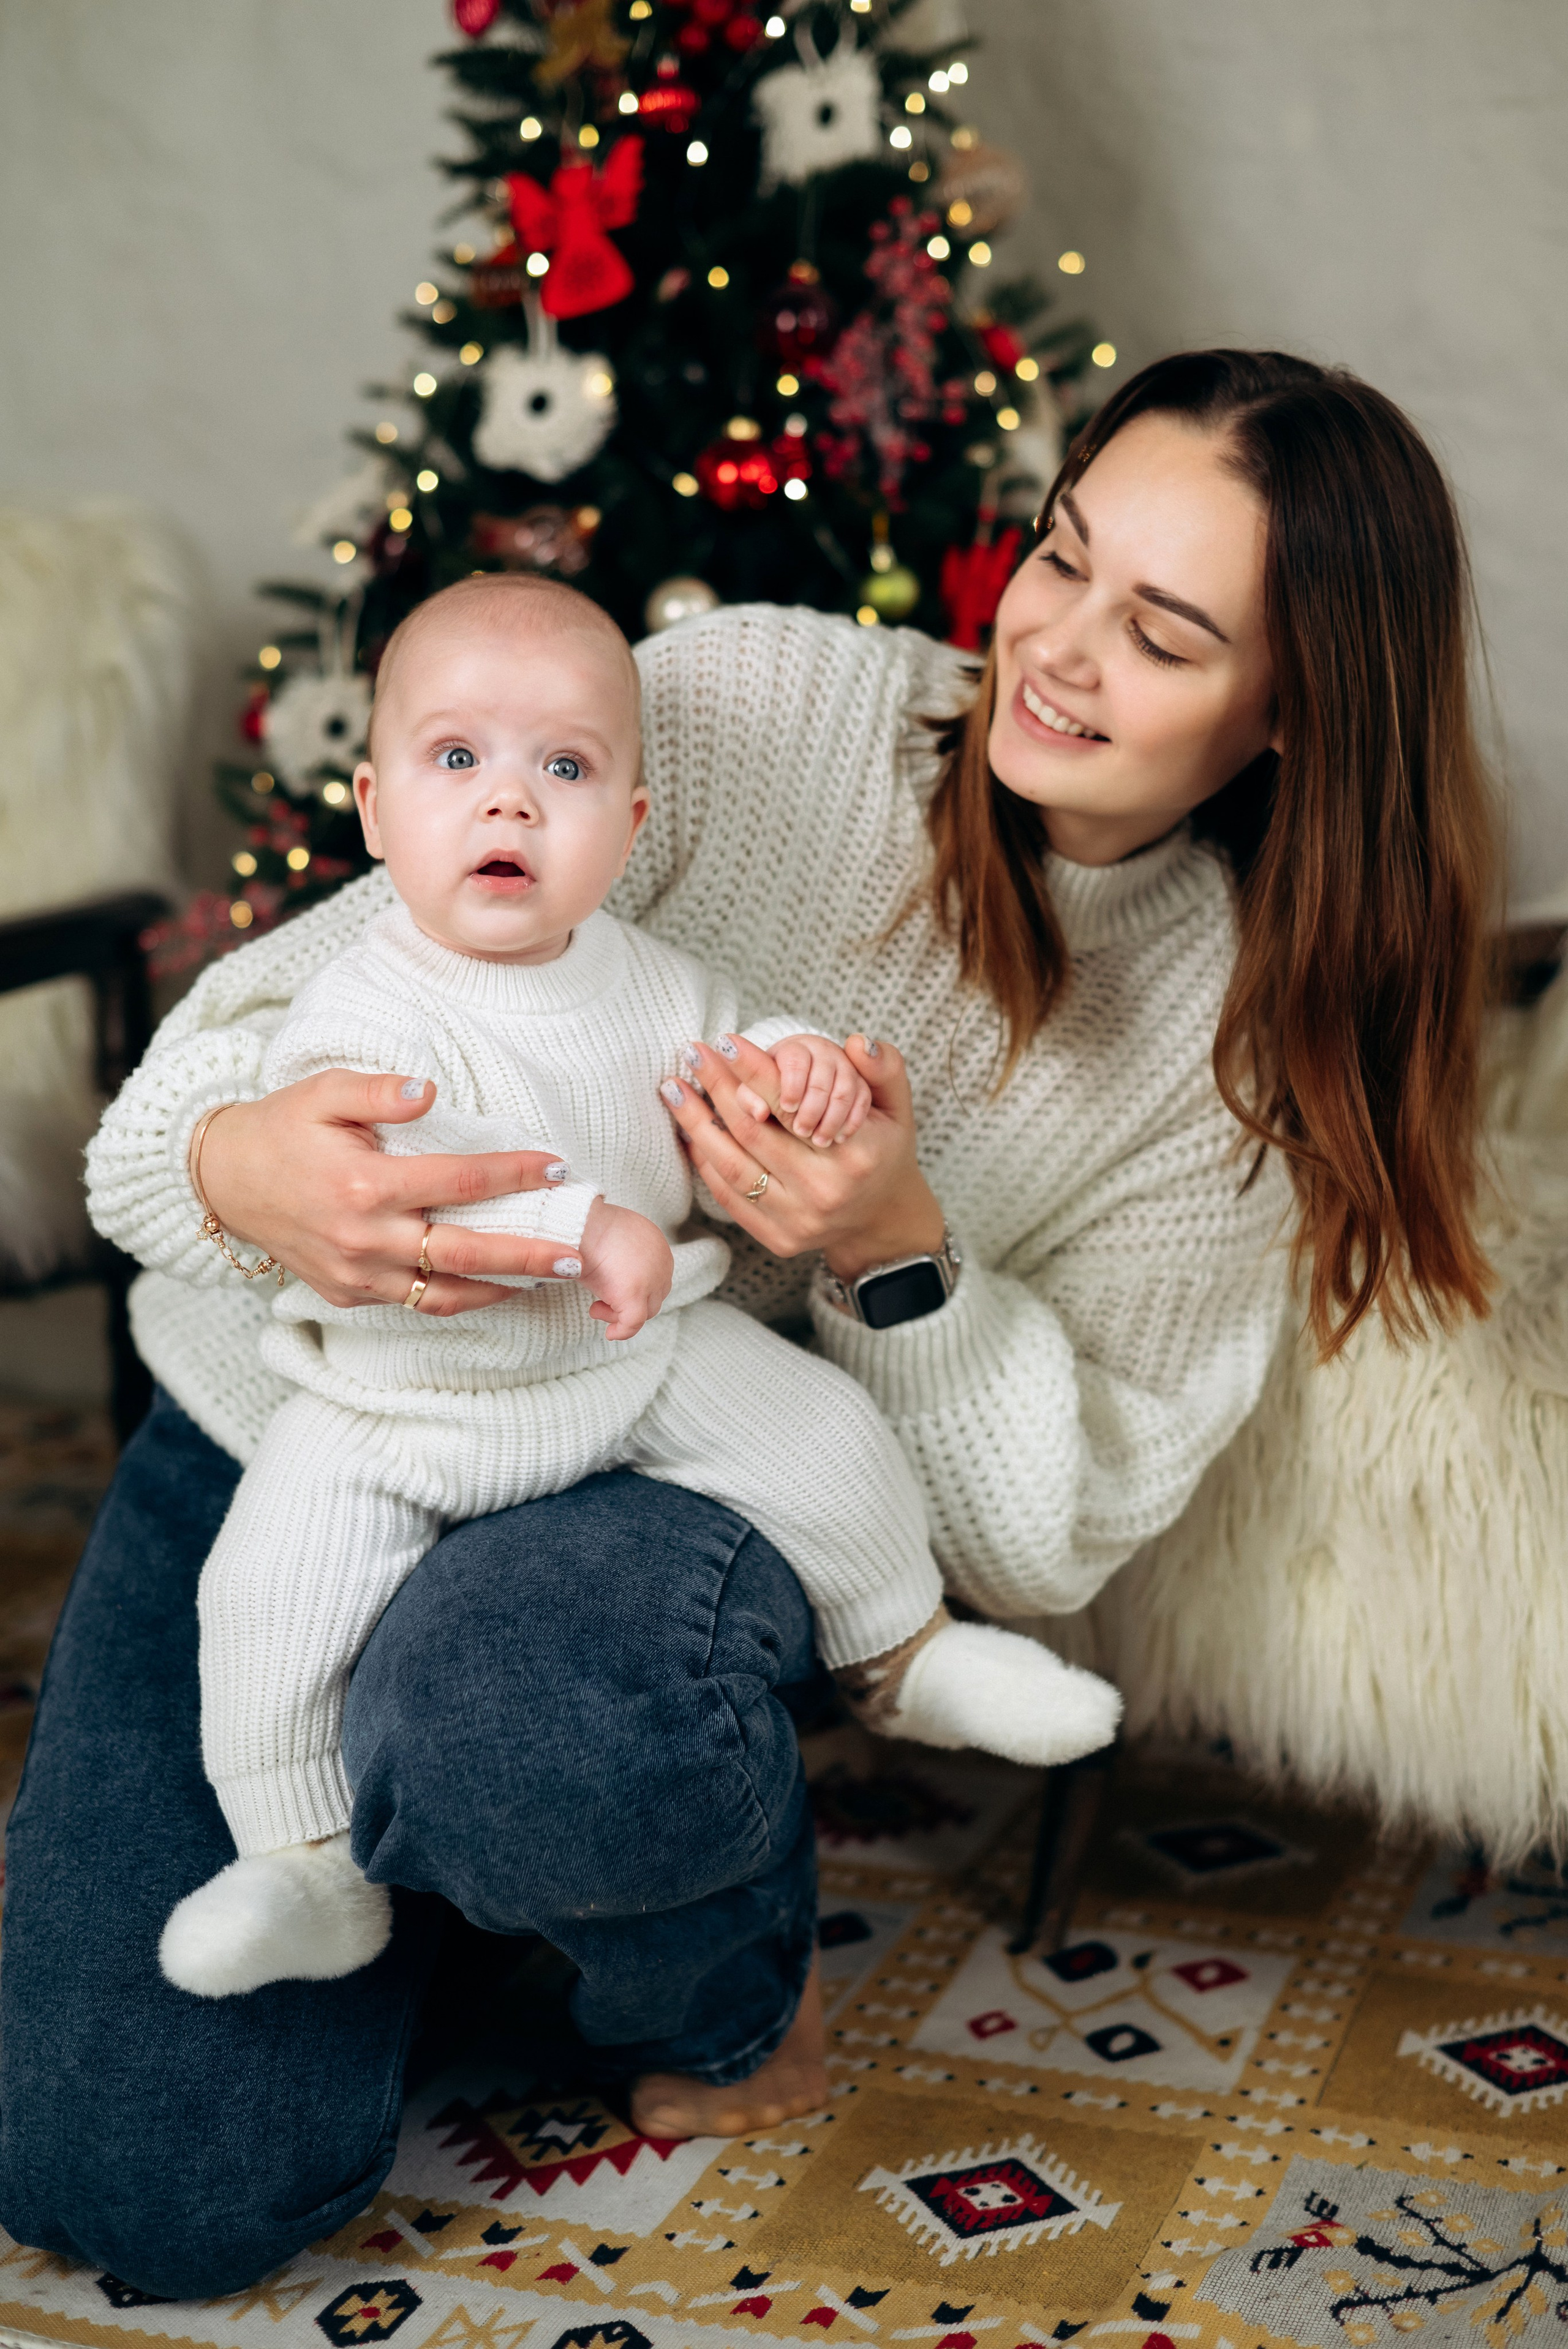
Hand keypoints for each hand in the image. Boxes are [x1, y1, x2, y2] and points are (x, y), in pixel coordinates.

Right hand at [197, 1072, 582, 1315]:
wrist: (224, 1181)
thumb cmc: (283, 1128)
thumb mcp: (323, 1091)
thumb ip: (378, 1091)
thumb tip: (429, 1090)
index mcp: (364, 1186)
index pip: (459, 1182)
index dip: (514, 1175)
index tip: (558, 1167)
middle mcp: (364, 1239)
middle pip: (465, 1252)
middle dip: (527, 1254)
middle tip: (576, 1254)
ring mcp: (356, 1275)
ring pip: (445, 1293)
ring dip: (502, 1288)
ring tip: (548, 1279)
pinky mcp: (349, 1295)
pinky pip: (415, 1302)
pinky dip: (459, 1298)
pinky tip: (494, 1285)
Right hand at [578, 1197, 673, 1339]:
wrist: (580, 1223)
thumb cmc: (587, 1227)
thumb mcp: (613, 1238)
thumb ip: (622, 1256)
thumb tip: (612, 1270)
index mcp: (657, 1246)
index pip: (654, 1278)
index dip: (635, 1290)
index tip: (610, 1291)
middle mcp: (662, 1262)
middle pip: (653, 1296)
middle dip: (627, 1304)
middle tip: (599, 1304)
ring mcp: (651, 1280)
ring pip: (644, 1311)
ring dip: (619, 1314)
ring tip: (595, 1309)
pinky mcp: (635, 1295)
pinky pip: (633, 1323)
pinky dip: (622, 1331)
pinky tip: (610, 1333)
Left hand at [661, 1032, 943, 1280]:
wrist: (880, 1217)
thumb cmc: (882, 1150)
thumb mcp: (897, 1107)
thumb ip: (884, 1067)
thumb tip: (856, 1040)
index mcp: (855, 1153)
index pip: (790, 1103)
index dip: (753, 1069)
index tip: (725, 1041)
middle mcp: (824, 1190)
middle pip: (752, 1130)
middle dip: (715, 1087)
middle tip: (692, 1055)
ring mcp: (799, 1220)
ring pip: (731, 1166)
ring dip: (695, 1124)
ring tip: (674, 1091)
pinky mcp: (779, 1240)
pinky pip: (729, 1197)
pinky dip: (706, 1163)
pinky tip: (690, 1132)